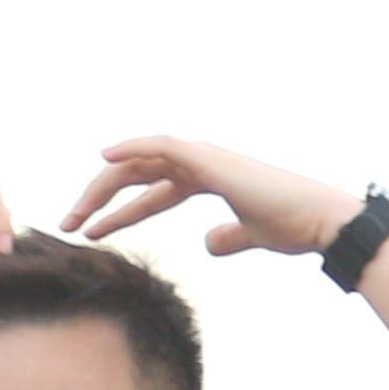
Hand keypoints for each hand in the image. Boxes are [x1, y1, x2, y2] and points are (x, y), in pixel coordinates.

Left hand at [63, 136, 362, 261]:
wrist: (319, 221)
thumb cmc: (293, 227)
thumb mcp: (250, 236)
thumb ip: (229, 237)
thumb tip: (210, 244)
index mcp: (208, 178)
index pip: (150, 191)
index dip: (119, 211)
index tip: (90, 232)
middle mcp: (201, 162)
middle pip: (135, 174)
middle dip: (99, 198)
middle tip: (70, 224)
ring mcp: (204, 157)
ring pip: (139, 162)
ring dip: (103, 186)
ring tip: (76, 215)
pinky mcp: (208, 159)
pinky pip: (161, 146)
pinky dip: (132, 147)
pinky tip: (104, 158)